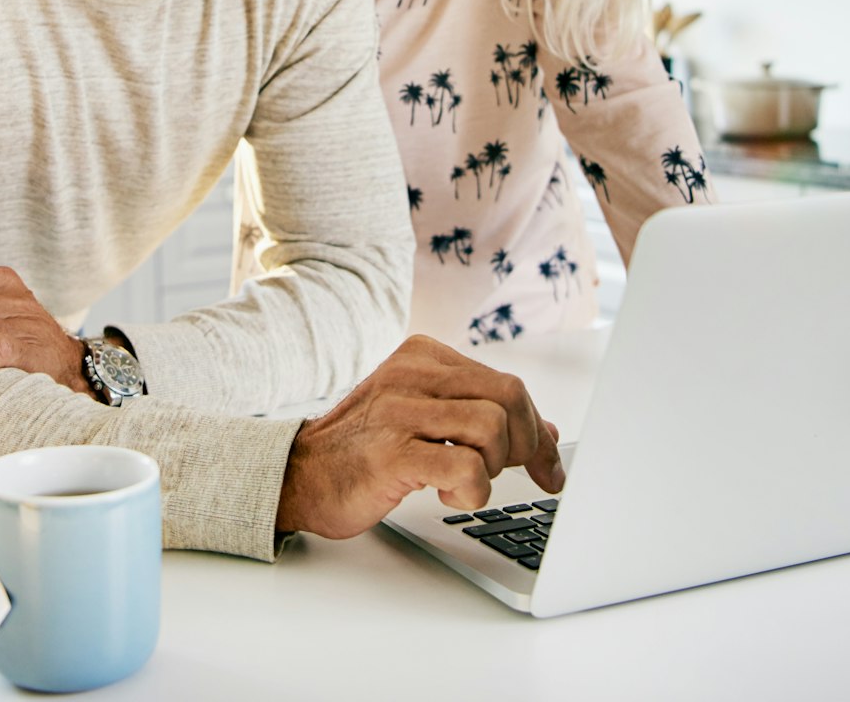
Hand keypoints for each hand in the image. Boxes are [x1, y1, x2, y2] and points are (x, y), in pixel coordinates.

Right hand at [274, 336, 563, 539]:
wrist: (299, 474)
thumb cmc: (366, 448)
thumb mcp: (424, 415)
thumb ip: (479, 414)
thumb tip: (545, 433)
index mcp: (422, 356)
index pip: (507, 383)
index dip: (538, 430)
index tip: (550, 466)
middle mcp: (411, 374)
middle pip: (509, 397)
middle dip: (526, 445)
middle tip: (511, 474)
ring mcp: (399, 411)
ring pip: (493, 428)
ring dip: (494, 468)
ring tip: (464, 479)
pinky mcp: (391, 453)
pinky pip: (466, 466)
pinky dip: (472, 490)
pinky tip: (446, 493)